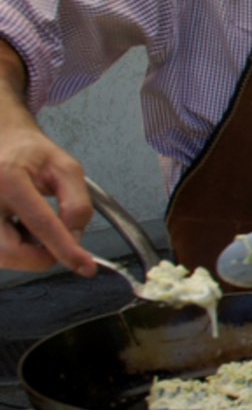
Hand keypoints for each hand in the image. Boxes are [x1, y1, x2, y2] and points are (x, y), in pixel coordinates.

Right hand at [0, 129, 94, 273]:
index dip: (66, 250)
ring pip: (3, 257)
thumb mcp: (66, 169)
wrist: (1, 143)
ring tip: (32, 224)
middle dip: (42, 255)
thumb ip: (78, 204)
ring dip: (26, 251)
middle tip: (56, 239)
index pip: (41, 224)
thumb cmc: (30, 154)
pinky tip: (18, 227)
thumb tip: (75, 237)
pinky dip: (14, 247)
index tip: (85, 266)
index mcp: (8, 178)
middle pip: (12, 252)